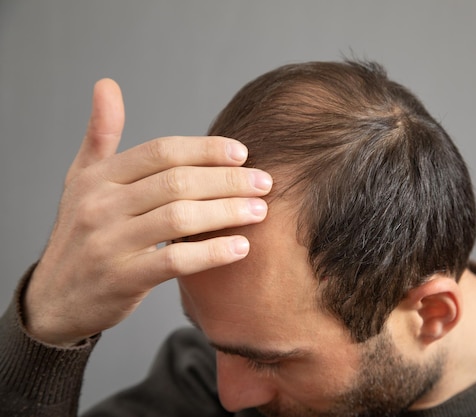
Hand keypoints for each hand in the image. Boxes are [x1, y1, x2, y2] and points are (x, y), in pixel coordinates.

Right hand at [23, 79, 271, 345]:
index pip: (162, 152)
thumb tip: (107, 85)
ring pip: (180, 217)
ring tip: (260, 211)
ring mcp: (109, 243)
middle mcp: (101, 205)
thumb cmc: (81, 234)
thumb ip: (100, 136)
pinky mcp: (122, 279)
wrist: (57, 299)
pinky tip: (241, 247)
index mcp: (99, 177)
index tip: (242, 153)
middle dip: (228, 180)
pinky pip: (175, 260)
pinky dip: (212, 252)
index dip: (206, 149)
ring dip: (228, 212)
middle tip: (264, 182)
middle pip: (177, 182)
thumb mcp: (82, 181)